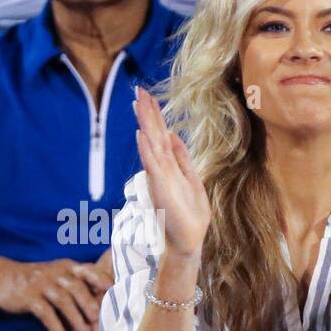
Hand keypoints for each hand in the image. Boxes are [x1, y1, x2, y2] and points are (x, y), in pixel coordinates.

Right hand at [0, 257, 110, 330]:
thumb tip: (112, 292)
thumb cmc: (41, 280)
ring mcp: (41, 284)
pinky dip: (54, 325)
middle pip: (75, 287)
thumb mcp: (61, 274)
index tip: (112, 287)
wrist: (3, 277)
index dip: (99, 277)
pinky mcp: (28, 297)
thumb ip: (81, 281)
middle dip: (88, 303)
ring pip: (61, 300)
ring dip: (74, 316)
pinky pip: (43, 312)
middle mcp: (56, 273)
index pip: (86, 270)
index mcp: (68, 267)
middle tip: (99, 318)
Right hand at [134, 86, 210, 259]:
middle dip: (147, 112)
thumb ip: (183, 159)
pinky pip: (153, 166)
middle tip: (139, 90)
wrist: (187, 241)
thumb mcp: (192, 180)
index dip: (156, 115)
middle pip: (154, 134)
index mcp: (170, 165)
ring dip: (146, 124)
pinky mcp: (159, 188)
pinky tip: (142, 135)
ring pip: (152, 144)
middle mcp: (162, 168)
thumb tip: (175, 135)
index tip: (148, 95)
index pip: (161, 134)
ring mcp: (159, 177)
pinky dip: (148, 150)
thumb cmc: (188, 215)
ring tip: (138, 103)